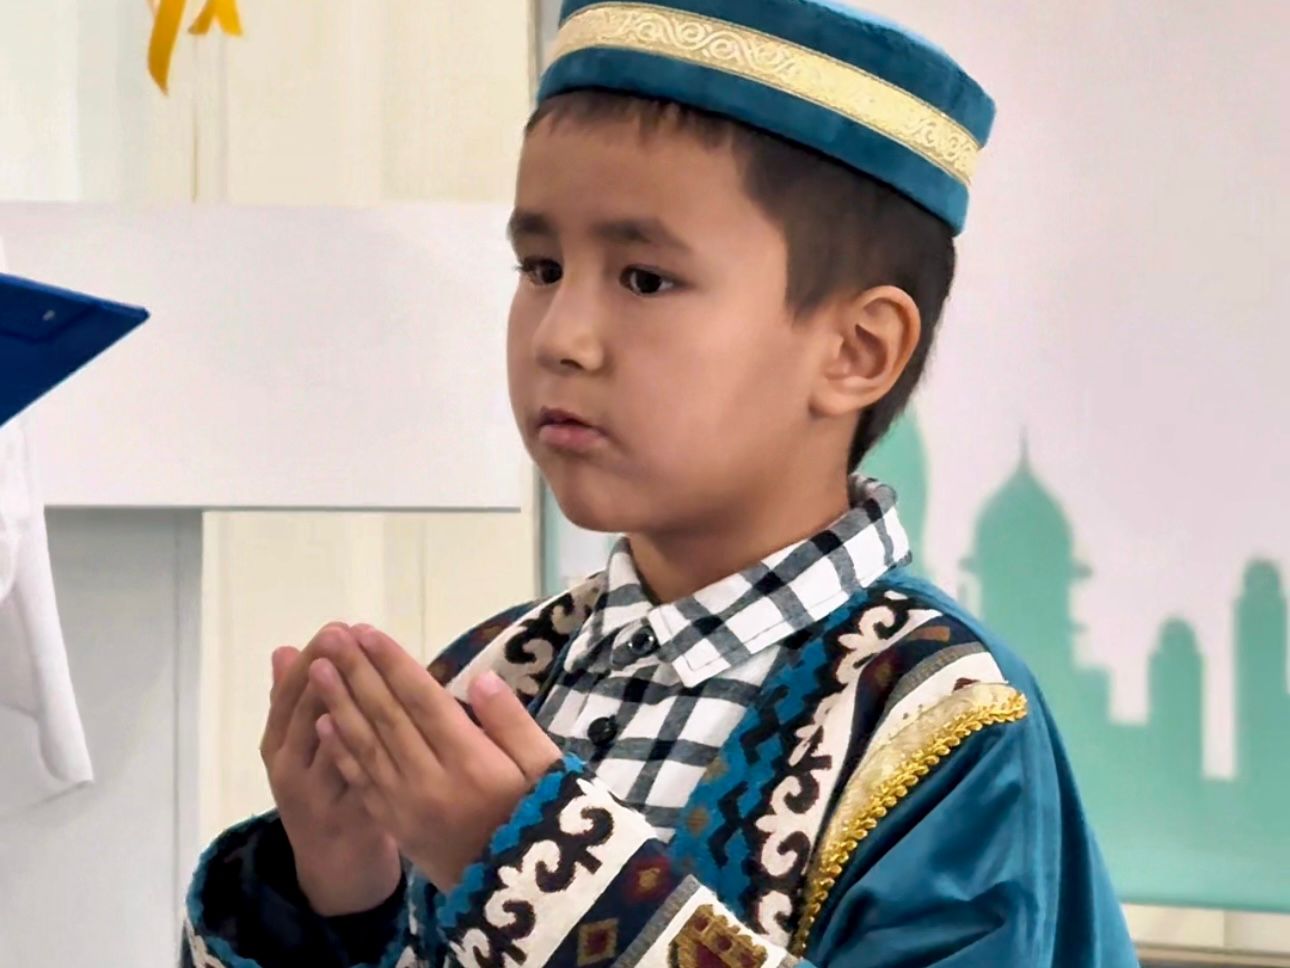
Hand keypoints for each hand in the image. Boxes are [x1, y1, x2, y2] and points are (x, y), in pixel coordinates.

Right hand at [259, 624, 402, 915]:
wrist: (333, 866)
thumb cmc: (324, 788)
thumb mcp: (303, 747)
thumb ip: (297, 702)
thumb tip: (283, 649)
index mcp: (278, 744)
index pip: (290, 692)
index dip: (314, 657)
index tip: (338, 627)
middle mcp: (289, 768)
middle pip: (307, 712)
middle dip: (331, 671)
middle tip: (351, 637)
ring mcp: (316, 795)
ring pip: (332, 742)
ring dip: (348, 704)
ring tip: (366, 670)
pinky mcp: (348, 818)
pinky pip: (360, 780)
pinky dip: (368, 755)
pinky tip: (384, 731)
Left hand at [308, 625, 561, 891]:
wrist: (527, 894)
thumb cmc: (544, 815)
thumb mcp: (546, 767)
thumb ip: (513, 722)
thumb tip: (480, 678)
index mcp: (471, 761)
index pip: (422, 701)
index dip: (393, 665)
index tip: (367, 632)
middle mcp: (431, 781)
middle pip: (386, 717)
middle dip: (356, 673)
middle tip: (331, 637)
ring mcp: (407, 806)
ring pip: (366, 746)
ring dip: (338, 704)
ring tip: (317, 669)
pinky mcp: (397, 826)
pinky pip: (362, 782)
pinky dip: (342, 750)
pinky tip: (325, 724)